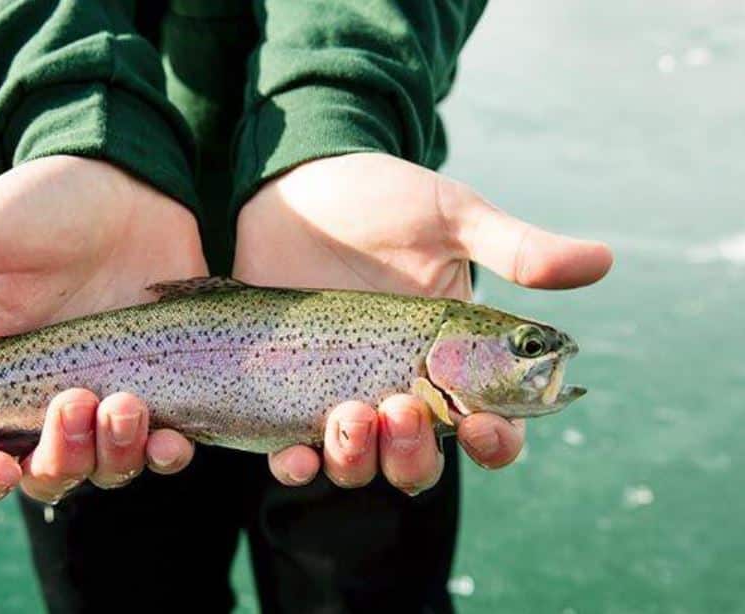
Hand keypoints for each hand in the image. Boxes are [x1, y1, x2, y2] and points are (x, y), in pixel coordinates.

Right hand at [0, 156, 203, 502]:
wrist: (130, 179)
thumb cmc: (46, 204)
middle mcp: (49, 399)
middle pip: (47, 475)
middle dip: (60, 459)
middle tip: (76, 401)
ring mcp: (109, 396)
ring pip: (104, 469)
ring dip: (114, 455)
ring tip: (126, 404)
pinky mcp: (165, 387)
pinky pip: (163, 446)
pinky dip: (165, 454)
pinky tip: (172, 438)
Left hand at [234, 153, 612, 492]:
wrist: (299, 182)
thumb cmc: (383, 200)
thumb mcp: (453, 218)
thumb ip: (516, 248)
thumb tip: (604, 261)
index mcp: (451, 360)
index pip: (488, 427)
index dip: (494, 443)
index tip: (480, 425)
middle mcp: (399, 387)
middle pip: (420, 462)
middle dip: (415, 454)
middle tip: (401, 407)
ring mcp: (340, 393)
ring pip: (361, 466)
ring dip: (361, 459)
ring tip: (351, 413)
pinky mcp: (286, 391)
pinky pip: (295, 452)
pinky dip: (297, 465)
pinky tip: (297, 453)